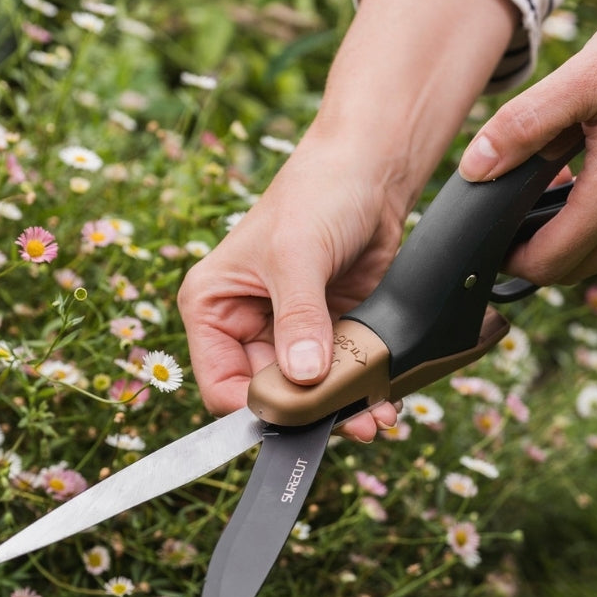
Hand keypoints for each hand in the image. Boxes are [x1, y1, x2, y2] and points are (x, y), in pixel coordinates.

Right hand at [178, 139, 403, 441]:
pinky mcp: (329, 335)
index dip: (257, 407)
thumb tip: (302, 377)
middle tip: (352, 424)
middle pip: (270, 395)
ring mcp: (289, 334)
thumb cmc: (316, 194)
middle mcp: (244, 327)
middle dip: (309, 414)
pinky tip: (383, 398)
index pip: (221, 385)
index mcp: (213, 309)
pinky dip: (361, 391)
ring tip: (374, 418)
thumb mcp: (297, 254)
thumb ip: (298, 318)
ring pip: (308, 394)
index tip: (299, 416)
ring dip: (341, 409)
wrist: (369, 172)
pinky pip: (340, 378)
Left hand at [460, 0, 596, 284]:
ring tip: (566, 187)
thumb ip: (524, 126)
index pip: (548, 265)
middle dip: (542, 252)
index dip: (511, 259)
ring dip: (581, 236)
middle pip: (578, 268)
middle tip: (521, 215)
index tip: (496, 239)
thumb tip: (475, 166)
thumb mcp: (588, 74)